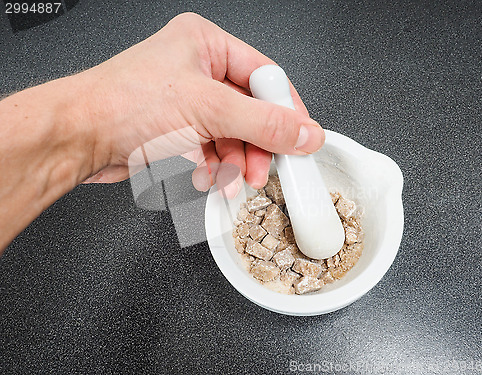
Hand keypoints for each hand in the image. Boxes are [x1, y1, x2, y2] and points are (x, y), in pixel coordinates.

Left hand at [80, 12, 324, 196]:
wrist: (78, 138)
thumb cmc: (122, 105)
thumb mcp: (207, 109)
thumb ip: (263, 124)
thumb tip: (304, 132)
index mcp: (205, 43)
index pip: (264, 75)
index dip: (285, 109)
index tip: (301, 136)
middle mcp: (196, 69)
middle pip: (249, 109)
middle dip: (258, 145)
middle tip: (266, 168)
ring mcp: (186, 100)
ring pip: (231, 134)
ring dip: (236, 162)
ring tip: (236, 180)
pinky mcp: (176, 128)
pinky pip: (211, 148)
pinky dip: (215, 167)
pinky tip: (212, 179)